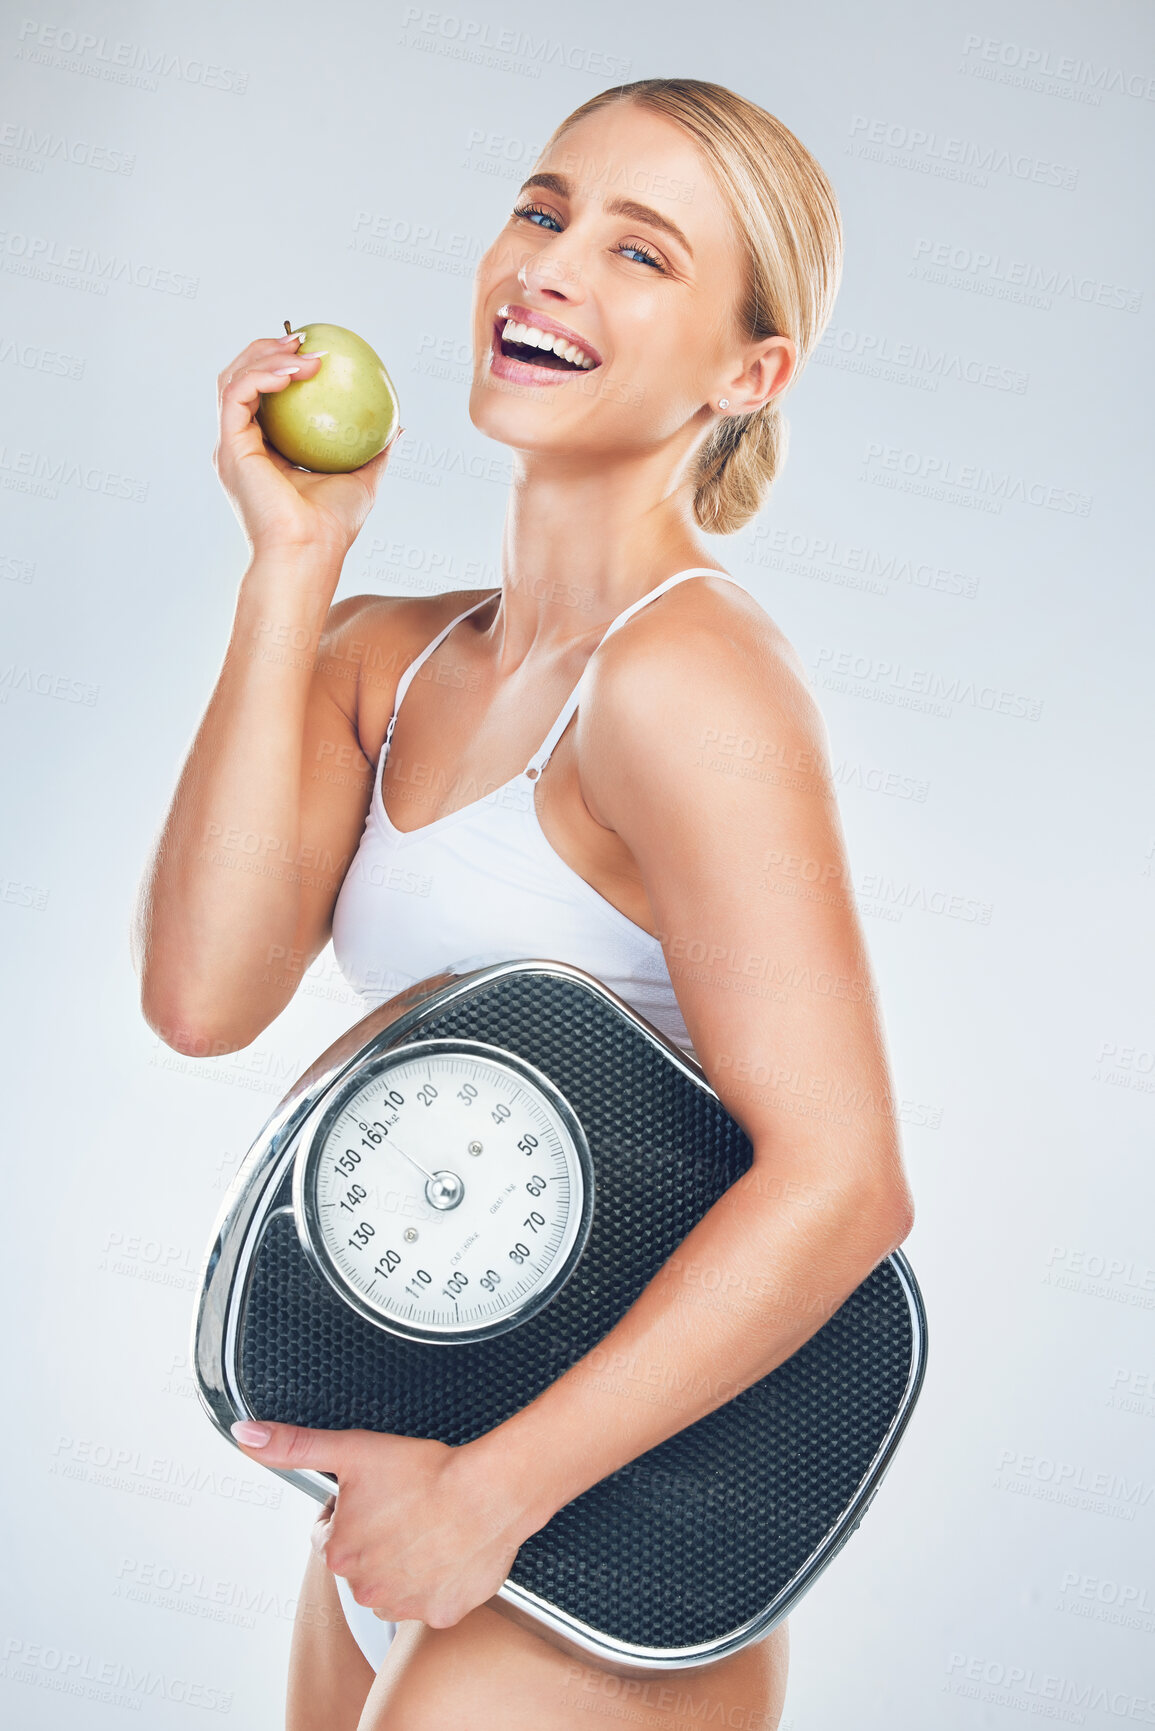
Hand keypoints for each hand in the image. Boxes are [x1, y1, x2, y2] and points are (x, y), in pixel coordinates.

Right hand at [213, 333, 401, 561]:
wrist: (309, 553)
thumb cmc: (332, 527)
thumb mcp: (363, 480)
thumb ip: (375, 451)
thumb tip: (398, 425)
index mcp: (265, 452)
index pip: (265, 397)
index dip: (282, 365)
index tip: (313, 350)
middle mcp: (242, 445)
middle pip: (241, 379)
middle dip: (267, 350)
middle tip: (303, 338)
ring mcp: (232, 446)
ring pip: (233, 379)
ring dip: (265, 356)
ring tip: (301, 350)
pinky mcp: (229, 446)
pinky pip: (237, 394)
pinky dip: (262, 375)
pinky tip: (294, 371)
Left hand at [230, 1420, 534, 1626]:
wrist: (489, 1493)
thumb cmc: (427, 1472)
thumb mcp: (353, 1449)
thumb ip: (293, 1445)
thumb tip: (246, 1436)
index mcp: (339, 1553)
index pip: (331, 1534)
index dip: (352, 1509)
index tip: (378, 1494)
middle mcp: (366, 1588)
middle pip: (362, 1561)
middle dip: (378, 1536)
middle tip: (406, 1507)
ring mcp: (405, 1605)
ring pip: (394, 1583)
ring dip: (404, 1561)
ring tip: (428, 1527)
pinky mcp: (441, 1614)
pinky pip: (431, 1599)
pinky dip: (437, 1580)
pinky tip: (447, 1550)